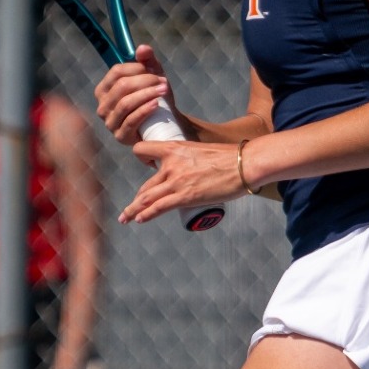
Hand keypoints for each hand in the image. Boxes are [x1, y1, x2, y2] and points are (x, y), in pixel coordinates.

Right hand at [94, 44, 176, 149]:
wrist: (164, 124)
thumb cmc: (154, 97)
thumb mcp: (152, 76)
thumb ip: (147, 60)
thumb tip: (142, 48)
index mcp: (105, 89)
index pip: (116, 72)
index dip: (136, 68)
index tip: (153, 69)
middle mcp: (103, 106)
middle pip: (122, 87)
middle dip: (145, 81)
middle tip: (163, 82)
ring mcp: (110, 122)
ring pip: (125, 103)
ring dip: (147, 94)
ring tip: (164, 90)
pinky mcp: (120, 136)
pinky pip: (131, 121)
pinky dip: (144, 110)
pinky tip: (156, 104)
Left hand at [118, 138, 244, 223]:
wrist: (243, 164)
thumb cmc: (229, 157)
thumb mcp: (201, 150)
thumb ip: (190, 159)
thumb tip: (191, 171)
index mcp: (174, 148)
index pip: (143, 150)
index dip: (142, 158)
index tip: (146, 166)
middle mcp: (170, 164)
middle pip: (146, 183)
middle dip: (138, 198)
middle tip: (131, 208)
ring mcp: (176, 181)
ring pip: (146, 197)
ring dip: (133, 210)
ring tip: (125, 218)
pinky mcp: (185, 196)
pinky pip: (158, 207)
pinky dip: (146, 214)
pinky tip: (139, 220)